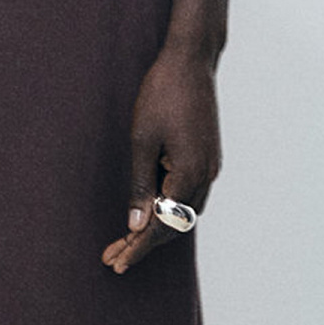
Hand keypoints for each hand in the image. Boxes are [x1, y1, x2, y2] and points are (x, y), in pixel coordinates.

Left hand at [101, 41, 219, 274]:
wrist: (190, 61)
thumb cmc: (162, 94)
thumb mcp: (141, 141)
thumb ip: (139, 186)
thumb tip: (135, 225)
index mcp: (189, 174)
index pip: (163, 226)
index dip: (138, 248)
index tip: (118, 263)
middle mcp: (206, 176)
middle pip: (176, 226)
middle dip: (145, 244)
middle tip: (113, 256)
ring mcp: (210, 167)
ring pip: (184, 213)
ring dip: (156, 228)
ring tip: (124, 242)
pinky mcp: (207, 158)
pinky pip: (188, 195)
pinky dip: (168, 209)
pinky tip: (147, 213)